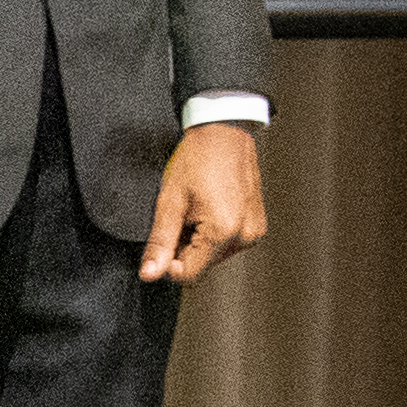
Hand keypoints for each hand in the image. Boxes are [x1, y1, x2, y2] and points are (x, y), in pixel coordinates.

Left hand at [142, 121, 272, 285]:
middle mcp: (244, 235)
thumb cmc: (199, 159)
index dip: (168, 264)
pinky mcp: (256, 224)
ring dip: (198, 241)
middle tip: (180, 217)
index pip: (190, 274)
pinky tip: (207, 210)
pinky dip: (212, 233)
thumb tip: (150, 273)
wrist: (223, 132)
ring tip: (195, 210)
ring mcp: (253, 230)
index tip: (162, 242)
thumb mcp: (169, 202)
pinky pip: (227, 242)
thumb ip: (159, 242)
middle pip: (202, 265)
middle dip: (183, 249)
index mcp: (224, 231)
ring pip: (213, 255)